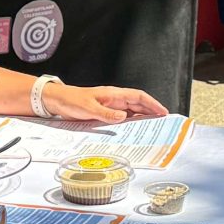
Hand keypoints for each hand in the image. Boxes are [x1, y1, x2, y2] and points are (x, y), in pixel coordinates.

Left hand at [40, 81, 166, 124]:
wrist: (58, 100)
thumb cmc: (72, 101)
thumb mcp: (88, 108)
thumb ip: (105, 113)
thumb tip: (123, 117)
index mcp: (113, 94)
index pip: (138, 96)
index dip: (152, 103)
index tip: (163, 112)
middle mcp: (114, 99)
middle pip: (138, 104)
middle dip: (152, 111)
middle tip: (164, 122)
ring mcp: (110, 105)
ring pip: (132, 110)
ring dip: (143, 117)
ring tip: (154, 127)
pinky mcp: (105, 112)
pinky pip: (122, 116)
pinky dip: (131, 121)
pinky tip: (135, 129)